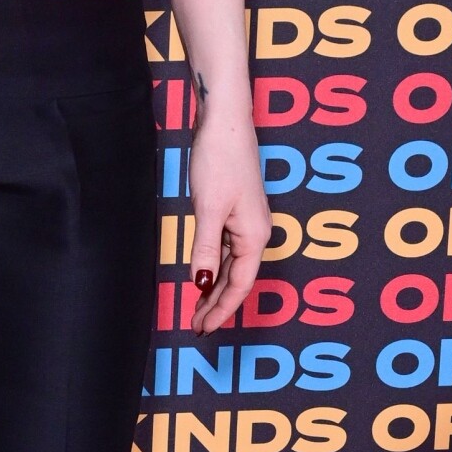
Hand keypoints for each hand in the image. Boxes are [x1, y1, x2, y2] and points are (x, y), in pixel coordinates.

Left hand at [186, 102, 270, 333]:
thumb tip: (202, 282)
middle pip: (236, 279)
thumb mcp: (209, 208)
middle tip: (196, 326)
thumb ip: (206, 248)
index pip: (238, 284)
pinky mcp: (234, 211)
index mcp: (254, 236)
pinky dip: (213, 266)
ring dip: (214, 288)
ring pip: (230, 266)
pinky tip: (203, 277)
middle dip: (217, 304)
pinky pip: (225, 249)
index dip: (221, 309)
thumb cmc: (219, 160)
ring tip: (197, 309)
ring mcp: (246, 222)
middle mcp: (255, 232)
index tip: (202, 328)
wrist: (224, 123)